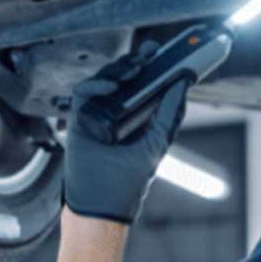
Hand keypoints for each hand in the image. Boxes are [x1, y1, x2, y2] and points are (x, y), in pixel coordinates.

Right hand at [61, 40, 191, 223]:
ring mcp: (95, 118)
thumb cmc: (124, 186)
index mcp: (134, 122)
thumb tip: (182, 87)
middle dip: (138, 63)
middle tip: (153, 51)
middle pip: (124, 80)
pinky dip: (96, 86)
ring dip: (119, 70)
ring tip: (135, 67)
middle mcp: (114, 117)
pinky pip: (83, 93)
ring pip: (104, 82)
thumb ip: (168, 116)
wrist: (98, 210)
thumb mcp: (153, 146)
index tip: (171, 54)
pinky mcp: (78, 121)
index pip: (144, 88)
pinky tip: (112, 88)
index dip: (156, 70)